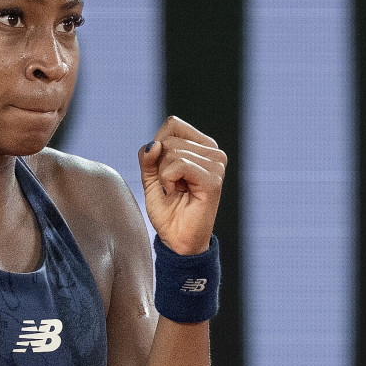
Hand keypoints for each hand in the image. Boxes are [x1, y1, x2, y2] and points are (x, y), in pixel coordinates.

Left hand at [138, 116, 226, 255]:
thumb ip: (148, 157)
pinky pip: (178, 165)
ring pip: (172, 151)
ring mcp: (216, 165)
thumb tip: (154, 144)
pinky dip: (168, 180)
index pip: (173, 125)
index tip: (165, 172)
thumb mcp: (151, 177)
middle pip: (169, 139)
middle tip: (171, 186)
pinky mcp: (213, 179)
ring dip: (163, 175)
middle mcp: (214, 153)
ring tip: (176, 191)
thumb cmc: (168, 210)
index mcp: (203, 147)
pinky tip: (176, 193)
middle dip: (159, 164)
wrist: (177, 240)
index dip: (158, 147)